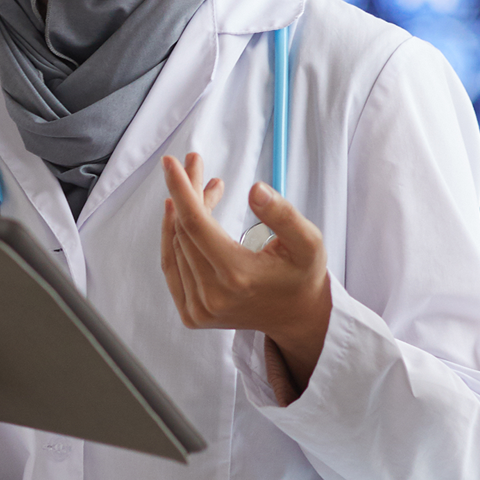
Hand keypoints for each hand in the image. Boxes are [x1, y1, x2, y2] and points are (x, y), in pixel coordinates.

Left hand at [160, 153, 331, 393]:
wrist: (298, 316)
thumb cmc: (303, 274)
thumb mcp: (308, 241)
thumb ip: (283, 214)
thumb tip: (254, 189)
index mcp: (238, 276)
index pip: (196, 225)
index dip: (181, 189)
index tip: (171, 162)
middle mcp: (212, 296)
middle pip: (185, 230)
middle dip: (187, 191)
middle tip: (197, 163)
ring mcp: (199, 310)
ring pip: (176, 245)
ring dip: (183, 211)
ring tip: (206, 187)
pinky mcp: (193, 314)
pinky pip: (172, 266)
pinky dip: (173, 236)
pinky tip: (179, 214)